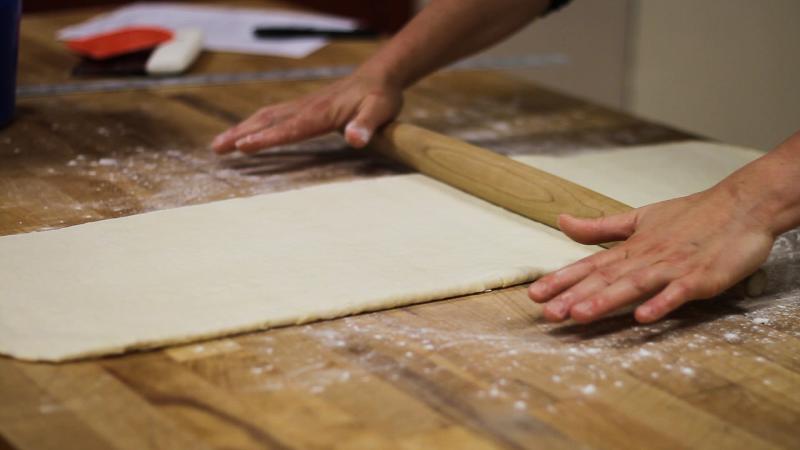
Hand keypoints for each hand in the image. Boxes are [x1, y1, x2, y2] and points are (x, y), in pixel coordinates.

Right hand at [211, 72, 402, 153]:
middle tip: (216, 148)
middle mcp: (307, 108)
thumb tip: (354, 139)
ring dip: (241, 129)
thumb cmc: (380, 97)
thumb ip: (367, 126)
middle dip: (241, 134)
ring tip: (219, 144)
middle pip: (268, 121)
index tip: (244, 146)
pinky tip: (246, 131)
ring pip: (266, 116)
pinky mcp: (304, 107)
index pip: (290, 128)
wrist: (380, 77)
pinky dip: (255, 124)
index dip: (267, 138)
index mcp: (322, 113)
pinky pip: (274, 115)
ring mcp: (303, 106)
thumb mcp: (380, 111)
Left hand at [527, 186, 774, 323]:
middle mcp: (646, 258)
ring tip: (579, 315)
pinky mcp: (700, 277)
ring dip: (606, 300)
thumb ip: (600, 227)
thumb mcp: (640, 218)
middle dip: (574, 297)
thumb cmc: (691, 215)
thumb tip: (561, 221)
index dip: (561, 280)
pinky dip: (661, 303)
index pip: (589, 266)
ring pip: (633, 285)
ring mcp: (672, 268)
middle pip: (604, 280)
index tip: (534, 295)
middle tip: (547, 314)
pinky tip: (642, 317)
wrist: (743, 205)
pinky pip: (678, 293)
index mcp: (631, 248)